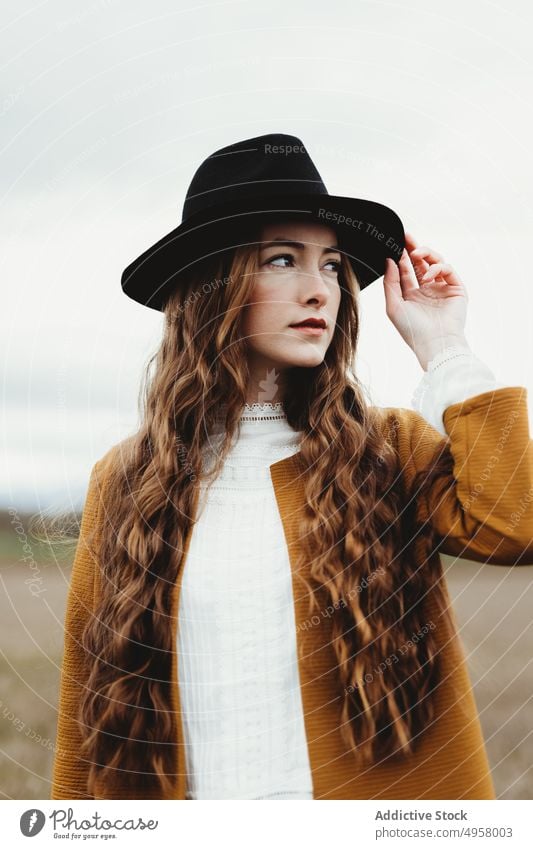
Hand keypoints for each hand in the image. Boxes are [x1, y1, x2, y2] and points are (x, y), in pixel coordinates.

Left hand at [383, 231, 469, 369]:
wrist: (435, 344)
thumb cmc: (413, 330)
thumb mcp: (394, 306)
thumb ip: (390, 282)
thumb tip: (389, 260)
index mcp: (412, 295)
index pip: (406, 270)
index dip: (401, 255)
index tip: (394, 242)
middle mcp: (427, 290)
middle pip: (421, 262)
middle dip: (414, 248)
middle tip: (406, 236)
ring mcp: (442, 289)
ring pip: (435, 262)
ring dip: (425, 254)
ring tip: (415, 254)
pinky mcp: (456, 289)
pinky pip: (448, 270)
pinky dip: (438, 268)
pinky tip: (428, 276)